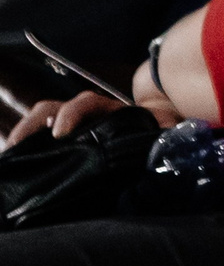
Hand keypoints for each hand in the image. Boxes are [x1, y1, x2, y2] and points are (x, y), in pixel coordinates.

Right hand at [4, 90, 157, 148]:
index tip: (61, 134)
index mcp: (110, 109)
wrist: (166, 129)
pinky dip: (29, 147)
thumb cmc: (162, 129)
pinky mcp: (71, 140)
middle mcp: (87, 114)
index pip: (84, 103)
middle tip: (19, 146)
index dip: (71, 114)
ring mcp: (75, 126)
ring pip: (42, 120)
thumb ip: (165, 135)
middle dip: (32, 124)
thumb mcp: (166, 130)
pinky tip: (17, 162)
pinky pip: (44, 138)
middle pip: (52, 108)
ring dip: (24, 135)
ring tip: (10, 156)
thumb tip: (166, 143)